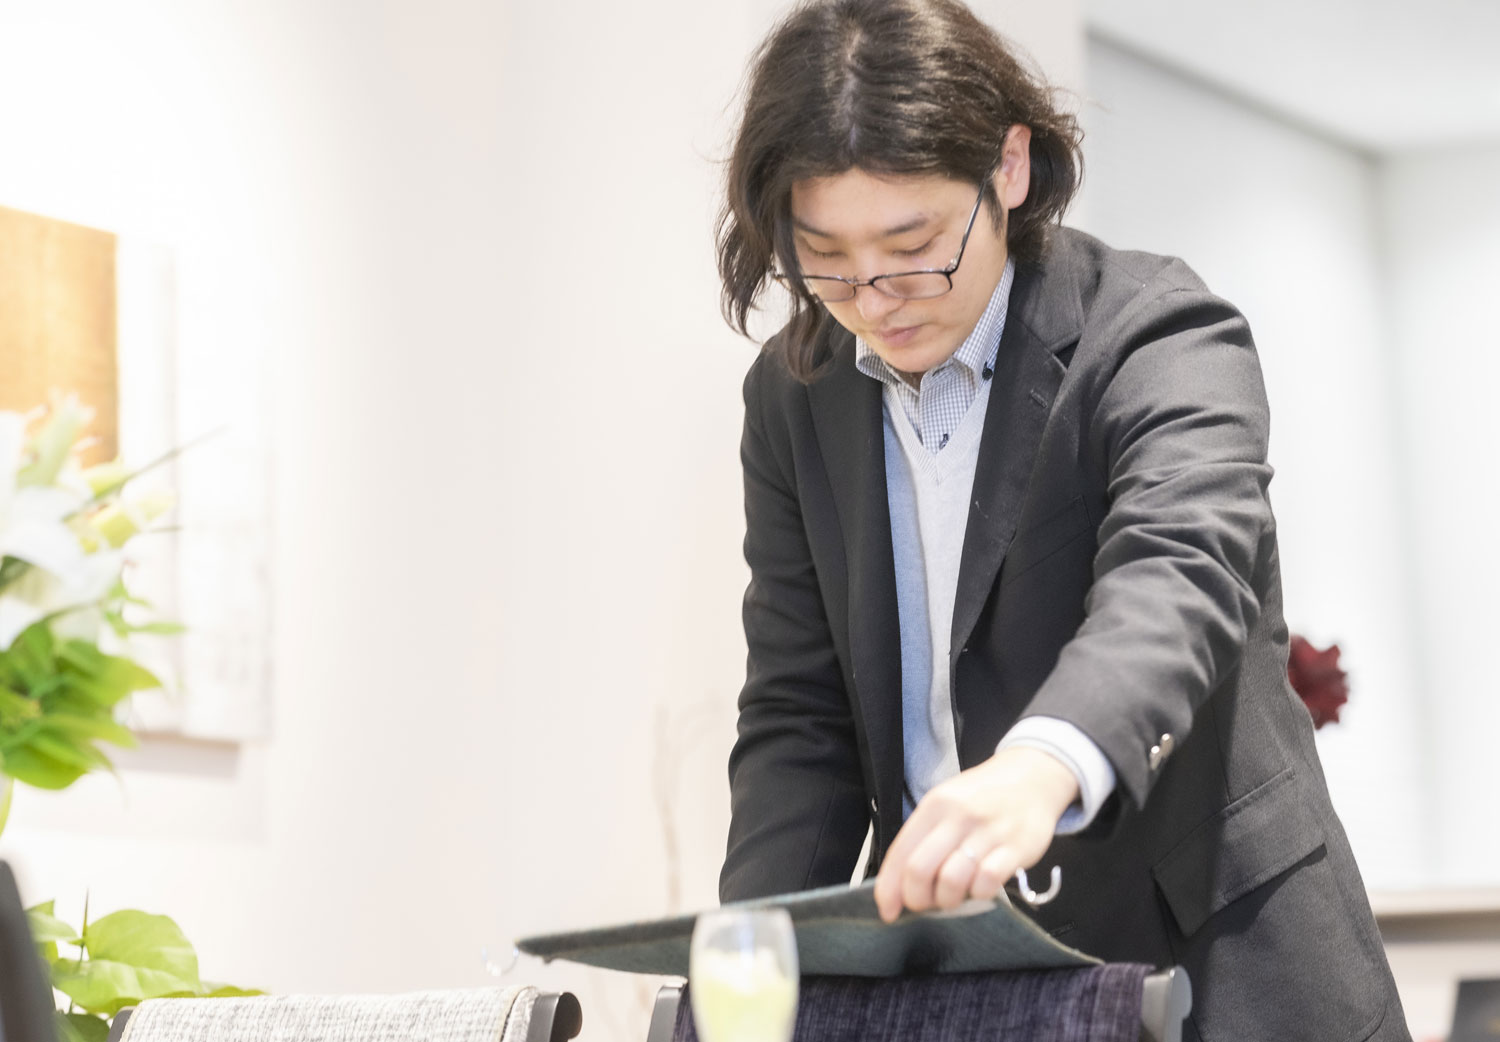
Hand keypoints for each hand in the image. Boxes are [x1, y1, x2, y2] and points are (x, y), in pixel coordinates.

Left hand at [872, 746, 1079, 921]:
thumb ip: (924, 837)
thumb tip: (898, 883)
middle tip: (924, 905)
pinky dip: (978, 894)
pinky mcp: (1016, 847)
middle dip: (916, 899)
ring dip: (947, 900)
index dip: (889, 889)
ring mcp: (988, 831)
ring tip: (953, 897)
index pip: (901, 853)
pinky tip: (980, 889)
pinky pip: (987, 882)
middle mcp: (958, 816)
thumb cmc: (983, 797)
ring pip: (951, 881)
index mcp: (935, 805)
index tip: (888, 911)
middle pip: (920, 870)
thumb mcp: (948, 803)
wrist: (1033, 777)